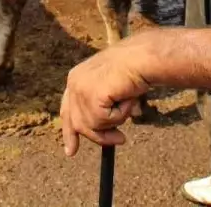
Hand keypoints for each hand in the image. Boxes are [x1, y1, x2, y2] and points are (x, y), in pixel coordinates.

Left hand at [60, 39, 150, 156]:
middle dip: (98, 136)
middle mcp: (74, 82)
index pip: (67, 110)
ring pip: (92, 125)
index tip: (71, 152)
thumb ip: (105, 107)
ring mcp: (80, 90)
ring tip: (129, 103)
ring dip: (116, 120)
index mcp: (76, 77)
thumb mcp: (113, 90)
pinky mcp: (90, 96)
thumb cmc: (134, 69)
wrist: (142, 58)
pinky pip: (104, 121)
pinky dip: (120, 114)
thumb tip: (110, 132)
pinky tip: (126, 98)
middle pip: (78, 123)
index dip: (69, 132)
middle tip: (121, 140)